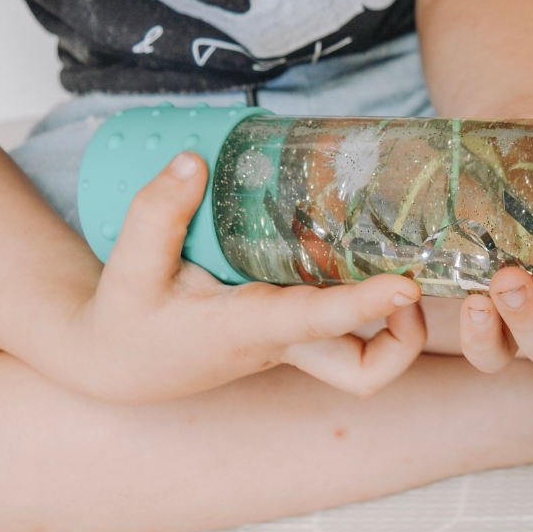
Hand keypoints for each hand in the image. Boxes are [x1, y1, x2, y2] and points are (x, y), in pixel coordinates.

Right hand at [69, 152, 425, 403]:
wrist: (120, 362)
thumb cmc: (127, 320)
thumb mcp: (127, 268)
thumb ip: (155, 214)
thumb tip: (191, 161)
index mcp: (247, 331)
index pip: (315, 322)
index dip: (364, 304)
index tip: (404, 284)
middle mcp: (282, 343)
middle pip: (365, 370)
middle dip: (406, 339)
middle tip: (413, 278)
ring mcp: (292, 341)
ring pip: (364, 354)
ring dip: (397, 321)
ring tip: (400, 254)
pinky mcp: (292, 328)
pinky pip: (347, 323)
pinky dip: (369, 296)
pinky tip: (367, 246)